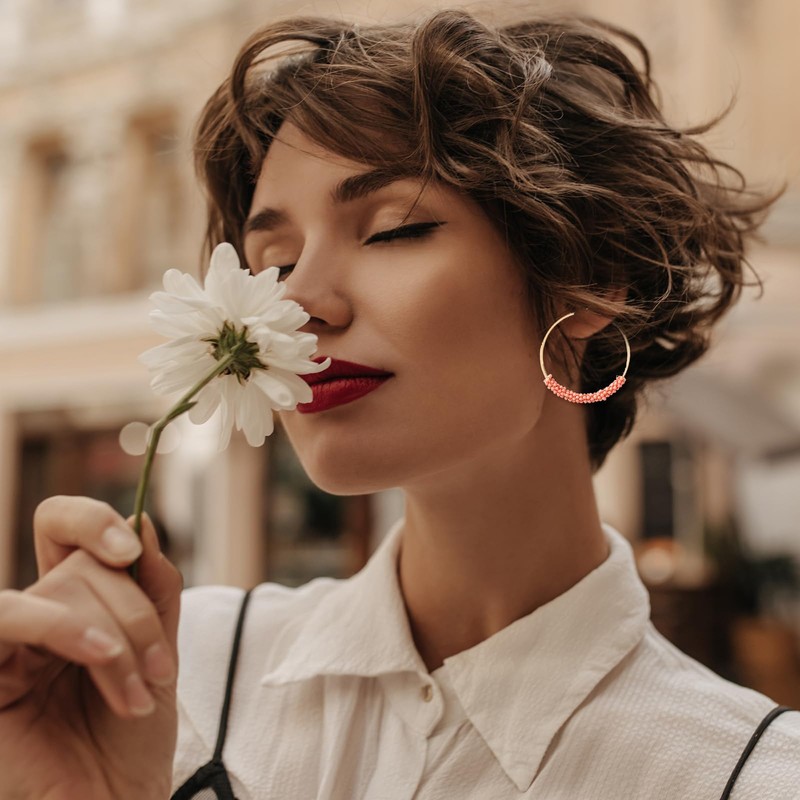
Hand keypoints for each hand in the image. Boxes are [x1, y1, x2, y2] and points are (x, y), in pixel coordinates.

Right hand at [0, 496, 181, 798]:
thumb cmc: (132, 739)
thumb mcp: (160, 652)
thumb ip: (154, 591)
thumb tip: (142, 521)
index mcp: (76, 604)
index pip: (63, 530)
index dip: (92, 520)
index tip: (133, 550)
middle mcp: (37, 618)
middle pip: (80, 565)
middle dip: (135, 614)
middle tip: (160, 673)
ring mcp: (9, 647)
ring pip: (56, 591)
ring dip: (113, 631)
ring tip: (137, 687)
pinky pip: (4, 618)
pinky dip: (62, 626)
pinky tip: (101, 654)